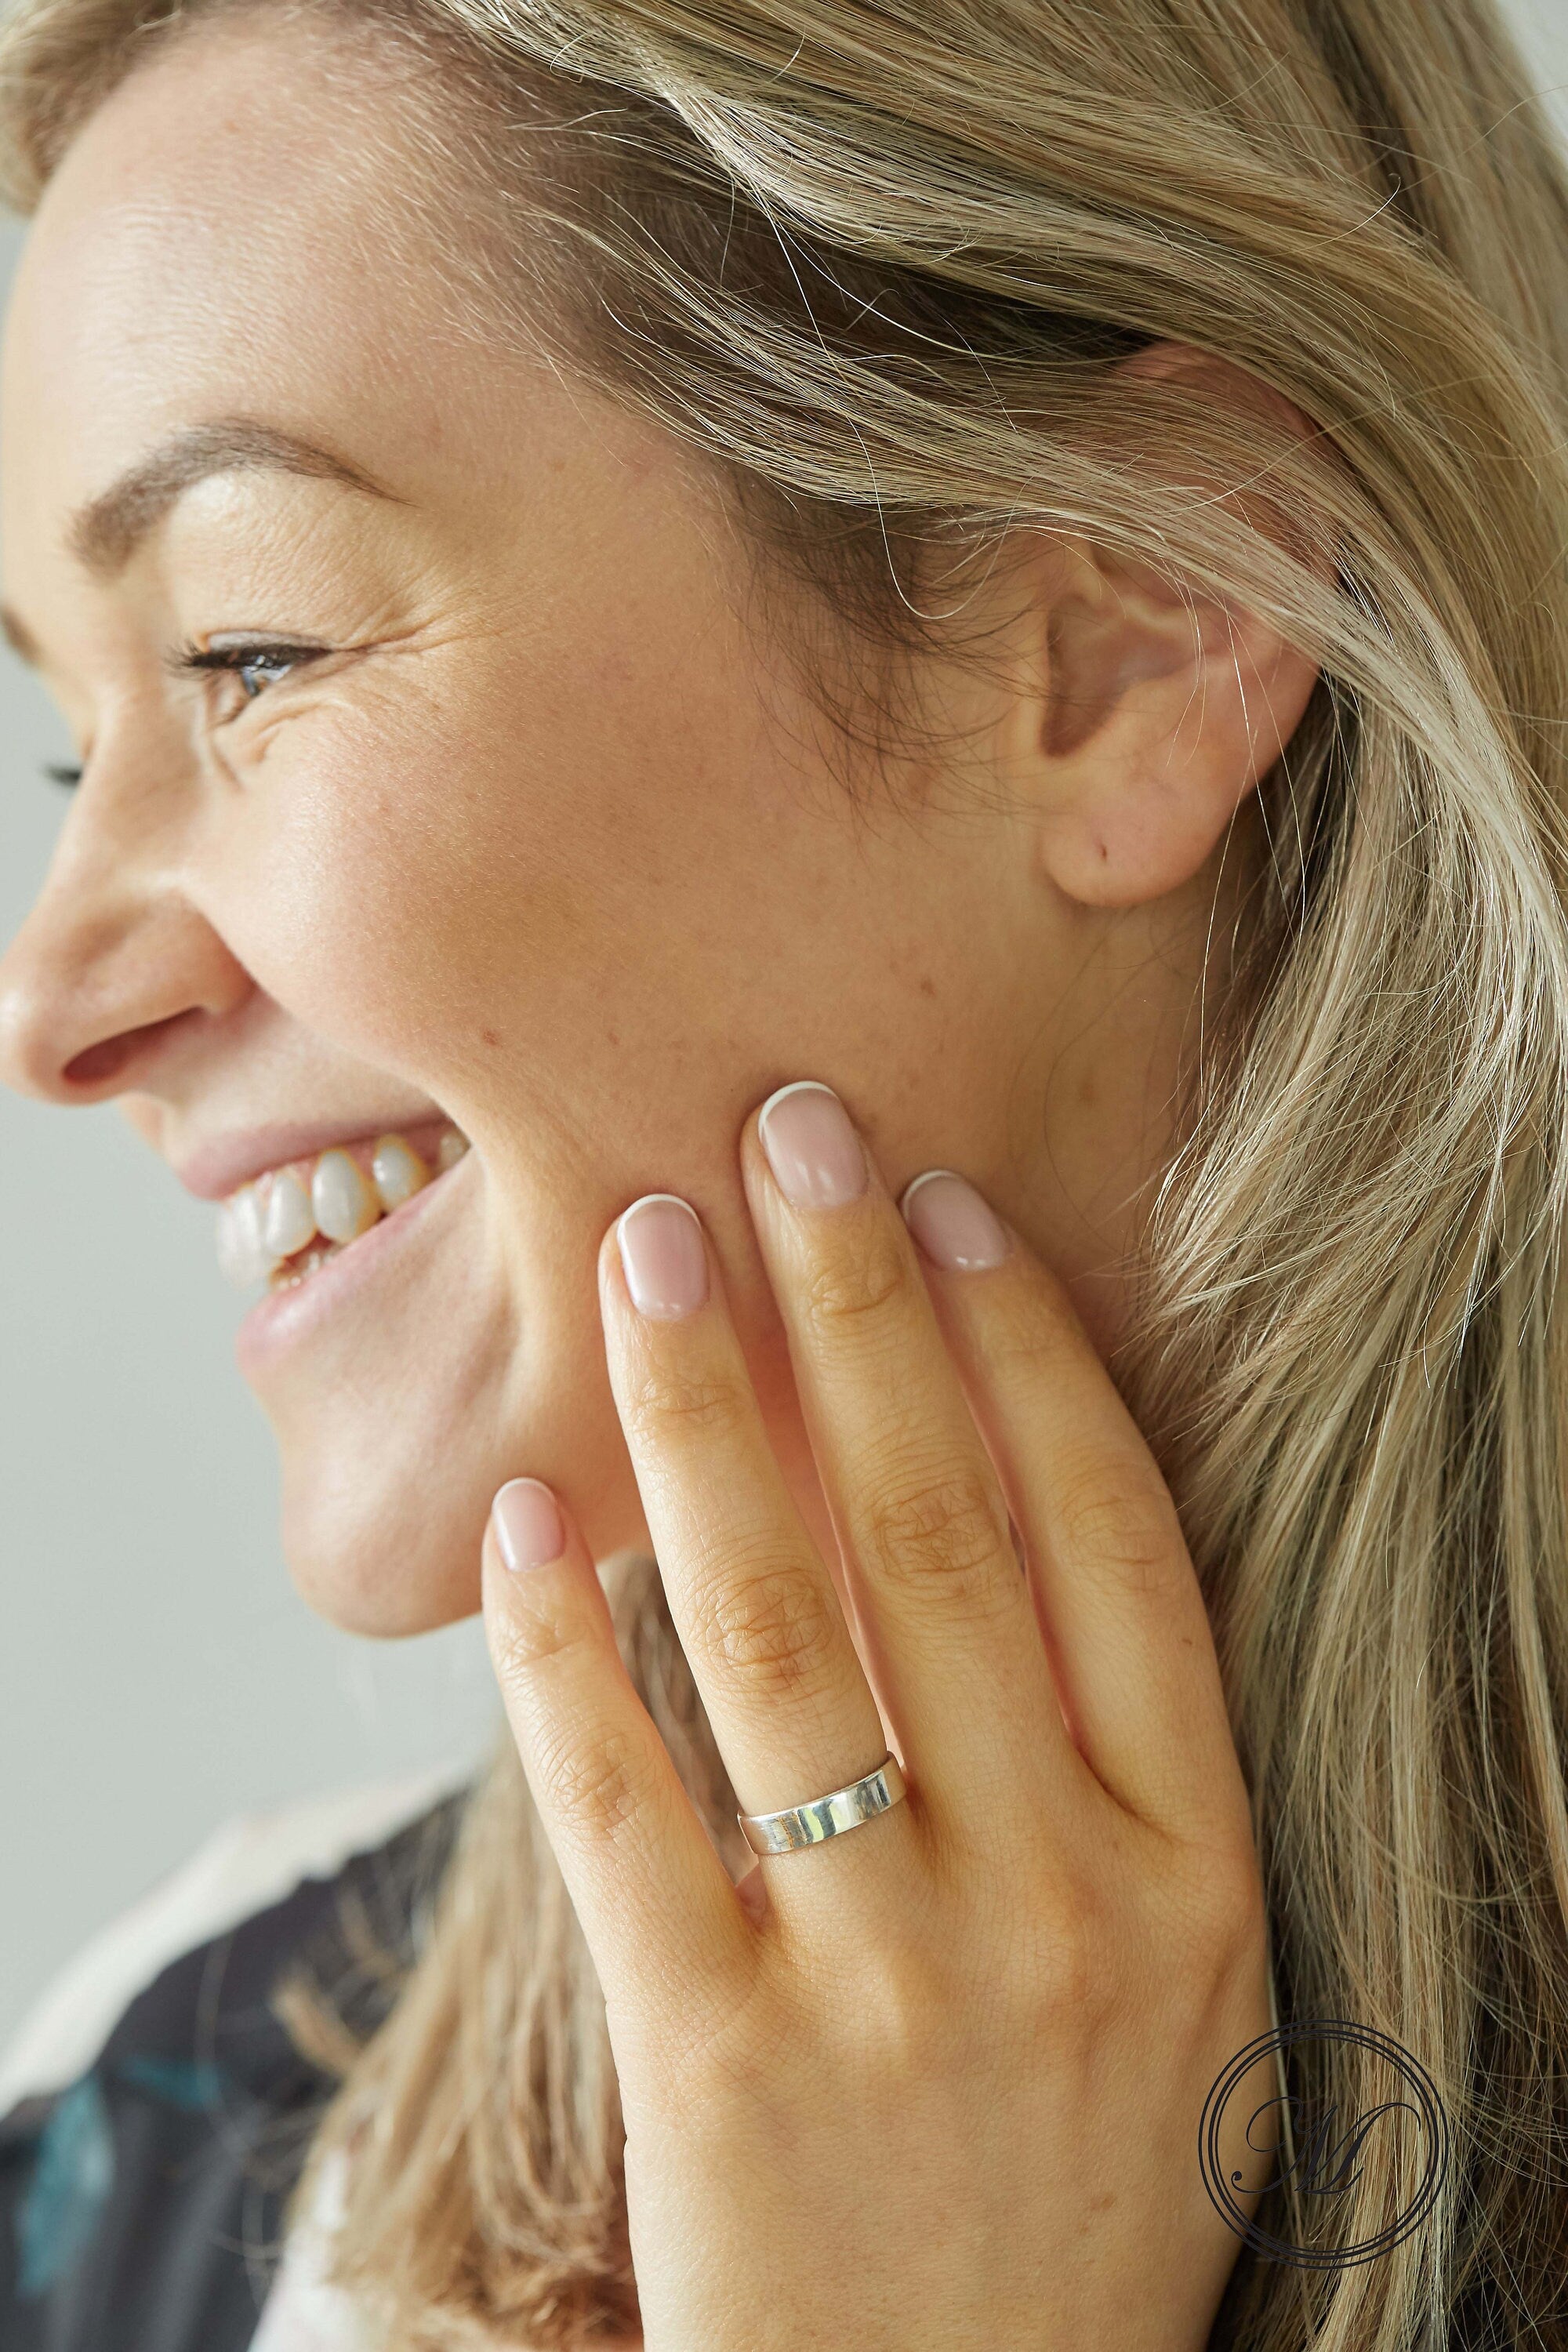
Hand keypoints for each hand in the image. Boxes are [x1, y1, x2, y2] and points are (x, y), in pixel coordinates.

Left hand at [481, 1081, 1273, 2351]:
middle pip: (945, 1534)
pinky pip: (620, 1808)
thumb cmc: (1071, 2184)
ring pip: (776, 1628)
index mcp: (1196, 1865)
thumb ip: (1113, 1761)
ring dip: (702, 1416)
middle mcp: (1061, 1904)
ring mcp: (890, 1986)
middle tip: (787, 1130)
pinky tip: (527, 1521)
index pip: (1118, 1538)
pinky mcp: (720, 2067)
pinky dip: (561, 1649)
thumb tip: (987, 1492)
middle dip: (858, 1305)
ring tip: (651, 1255)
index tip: (946, 1209)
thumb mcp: (1178, 1979)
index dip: (1026, 1348)